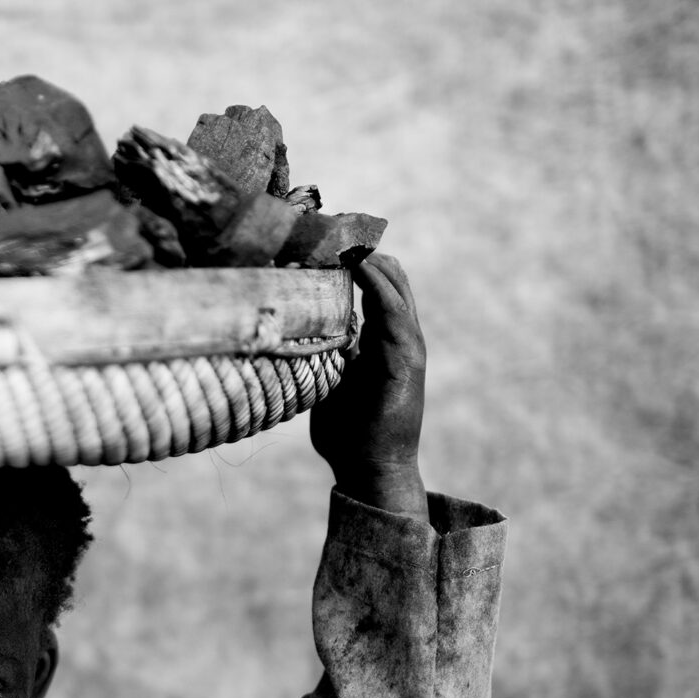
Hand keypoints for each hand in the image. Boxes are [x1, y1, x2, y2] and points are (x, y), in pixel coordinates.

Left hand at [309, 253, 426, 516]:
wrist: (369, 468)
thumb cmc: (348, 431)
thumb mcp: (330, 381)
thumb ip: (324, 354)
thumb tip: (291, 334)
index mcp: (381, 340)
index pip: (375, 286)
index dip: (355, 260)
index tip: (325, 238)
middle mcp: (398, 338)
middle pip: (389, 278)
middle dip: (362, 252)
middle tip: (331, 228)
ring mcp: (406, 347)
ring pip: (395, 288)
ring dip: (371, 261)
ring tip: (345, 235)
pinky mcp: (407, 360)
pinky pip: (394, 313)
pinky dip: (379, 287)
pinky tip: (361, 267)